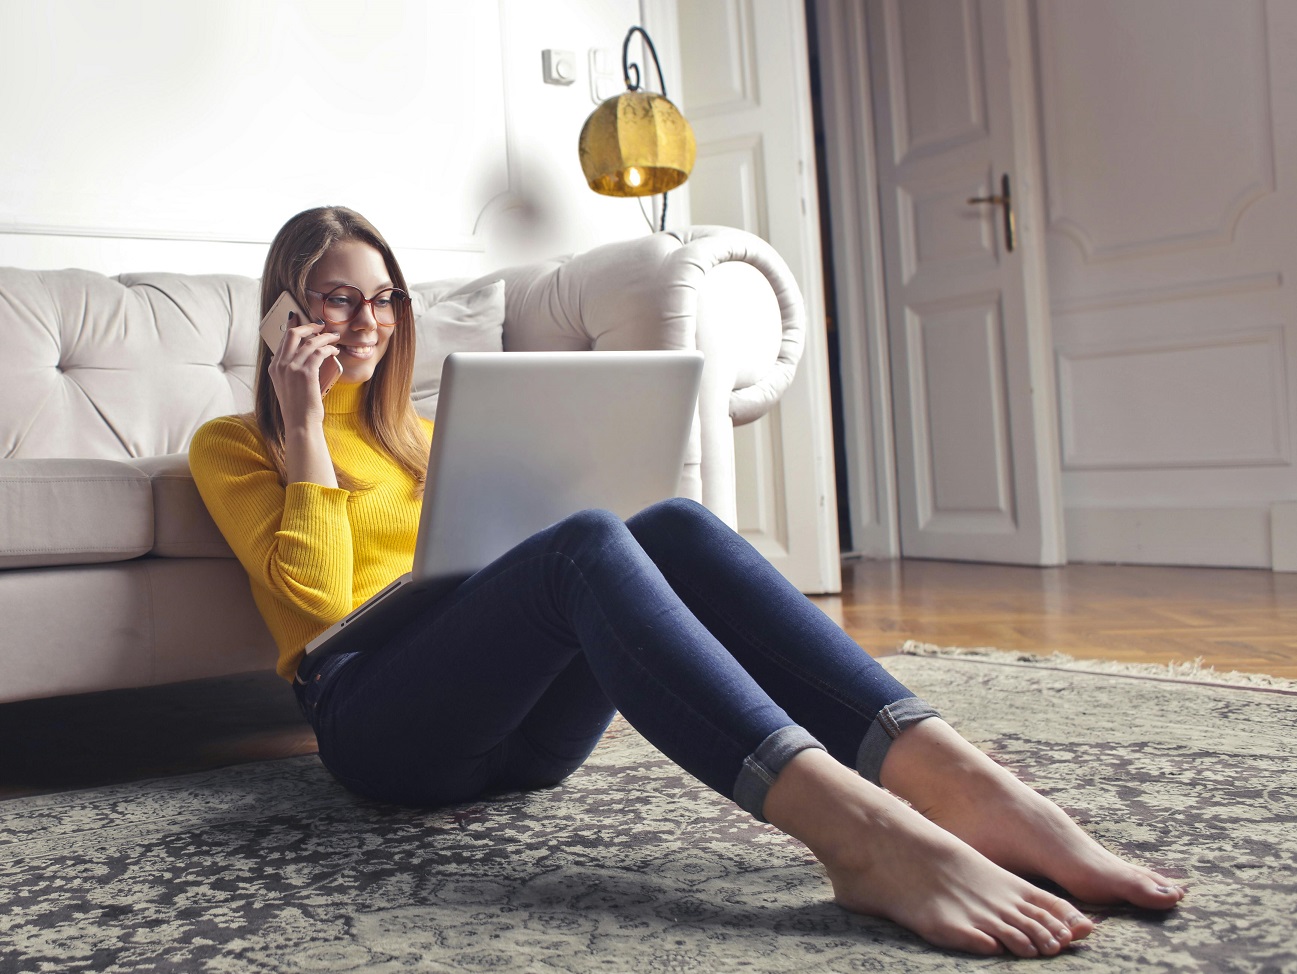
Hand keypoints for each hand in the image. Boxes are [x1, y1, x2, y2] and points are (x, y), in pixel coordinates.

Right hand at [268, 313, 341, 430]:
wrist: (300, 423)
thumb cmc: (298, 407)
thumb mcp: (286, 386)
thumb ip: (287, 371)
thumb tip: (295, 357)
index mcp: (274, 367)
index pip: (283, 339)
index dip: (294, 327)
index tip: (303, 319)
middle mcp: (280, 365)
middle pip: (292, 334)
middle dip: (308, 326)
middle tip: (321, 325)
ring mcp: (292, 368)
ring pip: (309, 342)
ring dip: (324, 337)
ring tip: (334, 338)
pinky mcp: (306, 373)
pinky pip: (319, 352)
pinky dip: (329, 348)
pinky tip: (335, 350)